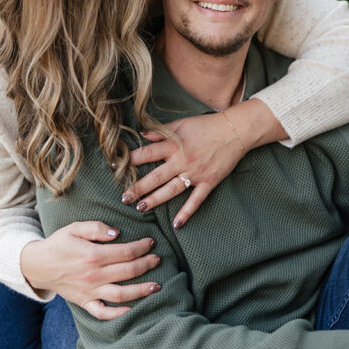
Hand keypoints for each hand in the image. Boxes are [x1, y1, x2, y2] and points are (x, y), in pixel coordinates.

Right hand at [20, 222, 160, 319]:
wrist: (37, 265)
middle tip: (158, 259)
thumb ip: (96, 228)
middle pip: (128, 271)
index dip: (142, 247)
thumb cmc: (58, 244)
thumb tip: (117, 233)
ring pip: (121, 294)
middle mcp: (93, 275)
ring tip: (157, 286)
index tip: (151, 242)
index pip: (125, 252)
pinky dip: (118, 314)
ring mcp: (90, 291)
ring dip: (141, 290)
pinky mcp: (84, 302)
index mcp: (92, 255)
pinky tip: (132, 310)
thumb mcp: (74, 228)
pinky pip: (103, 312)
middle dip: (147, 264)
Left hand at [123, 99, 285, 226]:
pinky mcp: (209, 181)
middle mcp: (182, 160)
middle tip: (123, 198)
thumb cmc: (206, 125)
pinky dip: (187, 212)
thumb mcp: (181, 124)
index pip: (147, 153)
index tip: (114, 167)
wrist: (235, 130)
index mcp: (174, 144)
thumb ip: (160, 130)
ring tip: (140, 208)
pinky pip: (196, 200)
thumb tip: (140, 133)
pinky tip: (176, 224)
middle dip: (138, 188)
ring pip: (171, 190)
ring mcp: (196, 173)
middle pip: (155, 176)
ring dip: (155, 200)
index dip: (130, 160)